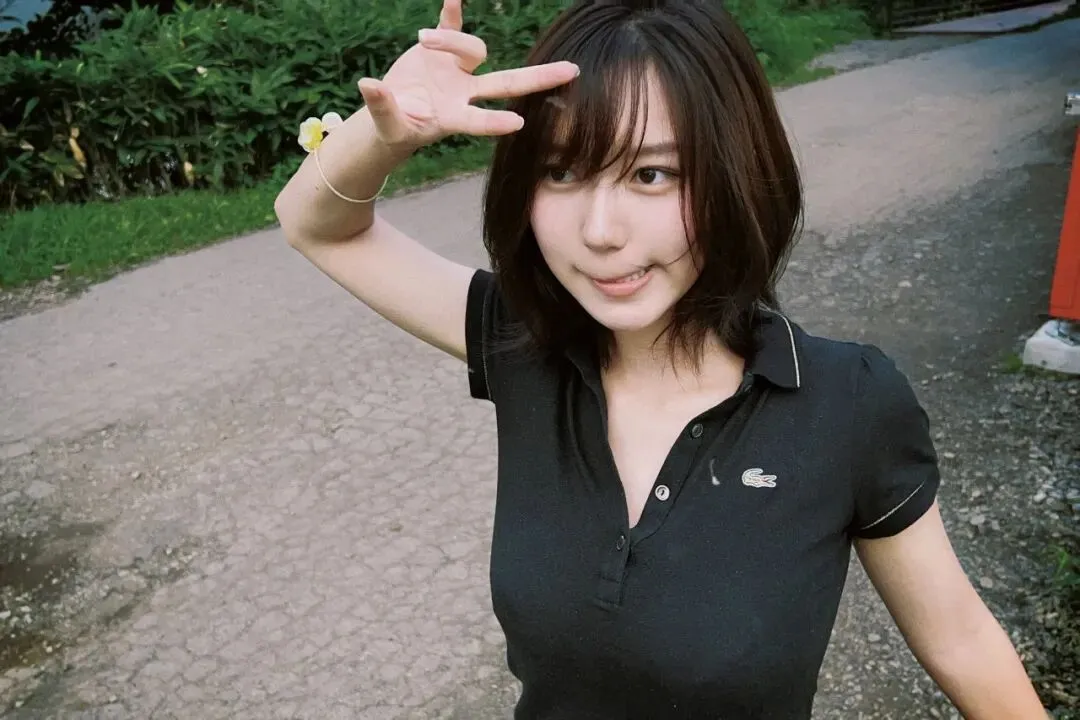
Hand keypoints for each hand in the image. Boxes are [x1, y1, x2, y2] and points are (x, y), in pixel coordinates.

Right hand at [357, 0, 578, 152]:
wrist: (391, 111)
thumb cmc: (393, 126)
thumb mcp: (385, 123)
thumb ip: (380, 105)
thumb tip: (369, 86)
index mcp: (452, 117)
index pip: (478, 120)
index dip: (494, 122)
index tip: (517, 124)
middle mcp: (464, 93)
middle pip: (509, 84)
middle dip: (540, 79)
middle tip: (572, 72)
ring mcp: (458, 71)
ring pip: (473, 49)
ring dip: (452, 39)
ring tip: (423, 41)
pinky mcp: (443, 51)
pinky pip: (452, 25)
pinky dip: (453, 12)